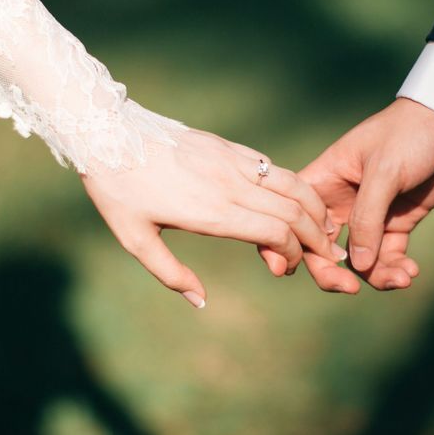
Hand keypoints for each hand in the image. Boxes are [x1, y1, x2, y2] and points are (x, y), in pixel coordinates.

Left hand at [81, 128, 347, 307]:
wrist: (108, 132)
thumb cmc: (118, 190)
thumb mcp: (135, 239)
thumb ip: (170, 274)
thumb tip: (200, 302)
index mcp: (211, 211)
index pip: (275, 232)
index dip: (292, 253)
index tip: (284, 268)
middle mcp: (229, 184)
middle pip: (294, 210)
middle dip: (317, 237)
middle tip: (326, 256)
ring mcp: (232, 161)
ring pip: (292, 183)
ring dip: (315, 208)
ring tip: (325, 228)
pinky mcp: (228, 146)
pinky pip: (272, 166)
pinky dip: (294, 186)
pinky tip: (297, 200)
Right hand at [297, 98, 433, 292]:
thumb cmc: (409, 134)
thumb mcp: (384, 171)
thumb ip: (367, 218)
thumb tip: (356, 266)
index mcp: (324, 180)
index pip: (295, 217)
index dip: (289, 244)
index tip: (294, 269)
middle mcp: (340, 201)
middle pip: (322, 248)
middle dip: (333, 273)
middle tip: (351, 289)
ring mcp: (369, 214)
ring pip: (358, 259)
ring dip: (375, 275)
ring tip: (401, 278)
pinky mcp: (397, 222)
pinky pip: (388, 256)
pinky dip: (396, 268)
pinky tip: (411, 272)